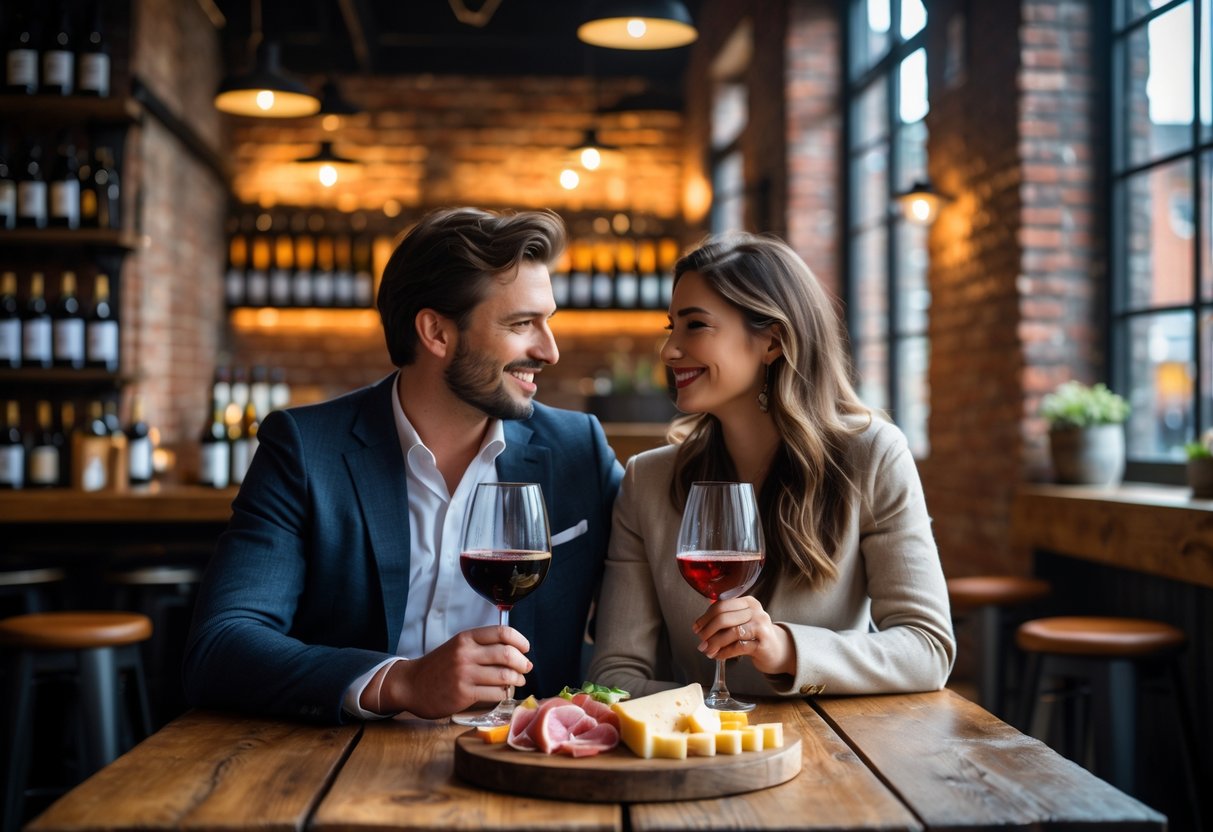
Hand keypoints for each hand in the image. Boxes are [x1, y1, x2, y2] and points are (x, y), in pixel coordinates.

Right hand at [378, 626, 531, 718]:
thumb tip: (515, 650)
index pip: (502, 633)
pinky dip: (505, 694)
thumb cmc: (439, 666)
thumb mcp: (457, 647)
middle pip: (508, 654)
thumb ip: (481, 645)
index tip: (526, 648)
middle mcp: (466, 653)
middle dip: (523, 663)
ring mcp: (465, 674)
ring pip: (505, 675)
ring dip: (517, 680)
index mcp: (466, 637)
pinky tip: (503, 693)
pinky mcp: (464, 694)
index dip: (520, 641)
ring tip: (517, 681)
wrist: (411, 685)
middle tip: (526, 668)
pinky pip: (496, 693)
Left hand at [693, 597, 792, 675]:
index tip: (696, 628)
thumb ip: (724, 621)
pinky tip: (718, 656)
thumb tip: (700, 627)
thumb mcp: (741, 622)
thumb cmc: (754, 635)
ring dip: (715, 643)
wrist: (778, 649)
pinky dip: (724, 652)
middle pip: (724, 617)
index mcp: (748, 602)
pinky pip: (738, 647)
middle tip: (700, 641)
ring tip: (707, 650)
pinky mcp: (763, 643)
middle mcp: (755, 611)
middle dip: (708, 631)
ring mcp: (761, 626)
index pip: (721, 605)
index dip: (706, 617)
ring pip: (731, 632)